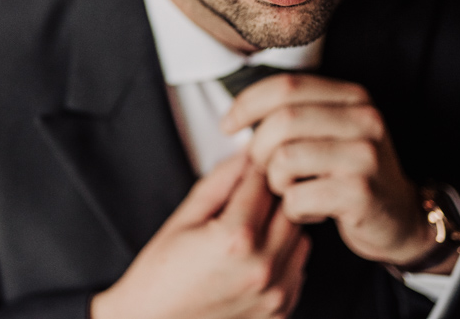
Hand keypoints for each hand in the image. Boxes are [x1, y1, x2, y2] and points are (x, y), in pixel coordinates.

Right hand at [90, 154, 309, 318]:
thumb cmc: (159, 278)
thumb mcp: (184, 219)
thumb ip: (219, 182)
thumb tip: (243, 156)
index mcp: (236, 239)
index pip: (263, 183)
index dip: (253, 168)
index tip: (248, 165)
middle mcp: (262, 268)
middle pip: (288, 208)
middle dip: (270, 196)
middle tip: (246, 198)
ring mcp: (275, 294)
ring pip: (300, 237)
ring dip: (281, 226)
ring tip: (249, 230)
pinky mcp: (280, 311)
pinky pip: (297, 269)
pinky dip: (283, 257)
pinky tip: (253, 257)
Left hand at [220, 73, 438, 266]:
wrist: (402, 219)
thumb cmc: (350, 174)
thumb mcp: (329, 132)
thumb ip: (293, 114)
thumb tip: (234, 116)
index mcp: (352, 96)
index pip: (286, 86)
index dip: (247, 104)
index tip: (227, 125)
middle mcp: (364, 118)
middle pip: (282, 121)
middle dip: (258, 149)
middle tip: (262, 169)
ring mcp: (365, 155)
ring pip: (285, 159)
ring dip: (274, 181)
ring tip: (290, 190)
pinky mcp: (361, 193)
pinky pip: (298, 196)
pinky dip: (292, 208)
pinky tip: (308, 210)